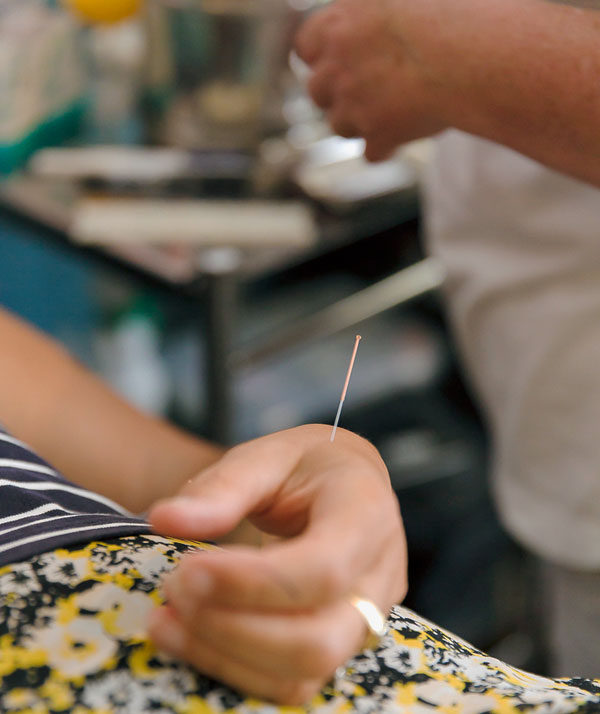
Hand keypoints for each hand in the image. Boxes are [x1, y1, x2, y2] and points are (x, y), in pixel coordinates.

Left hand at [147, 424, 406, 704]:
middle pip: (318, 640)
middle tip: (173, 592)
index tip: (186, 569)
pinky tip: (190, 636)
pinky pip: (292, 681)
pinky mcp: (341, 642)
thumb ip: (220, 487)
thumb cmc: (308, 465)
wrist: (343, 482)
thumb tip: (164, 519)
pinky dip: (234, 667)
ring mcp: (366, 616)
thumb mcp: (266, 456)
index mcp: (367, 514)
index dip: (251, 583)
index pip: (323, 569)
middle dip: (232, 629)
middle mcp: (378, 575)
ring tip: (166, 620)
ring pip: (303, 674)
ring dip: (224, 656)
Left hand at [294, 0, 447, 160]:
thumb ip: (376, 9)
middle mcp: (337, 65)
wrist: (470, 51)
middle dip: (339, 94)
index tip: (337, 60)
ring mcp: (353, 104)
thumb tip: (377, 10)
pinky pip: (372, 153)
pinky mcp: (377, 135)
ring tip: (396, 107)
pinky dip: (387, 147)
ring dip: (361, 122)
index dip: (321, 56)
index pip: (305, 46)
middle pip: (317, 91)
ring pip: (340, 125)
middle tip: (370, 88)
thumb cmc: (451, 10)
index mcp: (339, 23)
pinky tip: (407, 134)